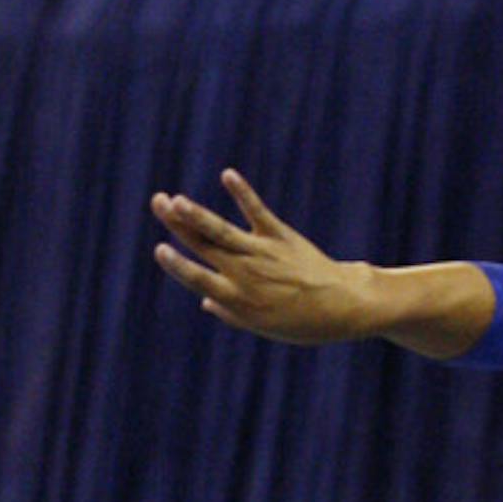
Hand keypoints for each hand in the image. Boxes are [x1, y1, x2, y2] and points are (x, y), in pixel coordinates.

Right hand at [150, 169, 370, 345]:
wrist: (345, 305)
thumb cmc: (304, 321)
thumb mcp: (266, 326)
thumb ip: (233, 313)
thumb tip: (205, 302)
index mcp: (237, 299)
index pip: (198, 279)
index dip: (177, 264)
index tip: (159, 248)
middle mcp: (245, 273)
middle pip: (204, 246)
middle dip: (178, 224)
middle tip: (157, 202)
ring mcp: (263, 252)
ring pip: (222, 230)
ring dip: (197, 213)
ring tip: (175, 198)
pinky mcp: (282, 237)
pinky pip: (257, 212)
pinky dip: (242, 193)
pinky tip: (227, 175)